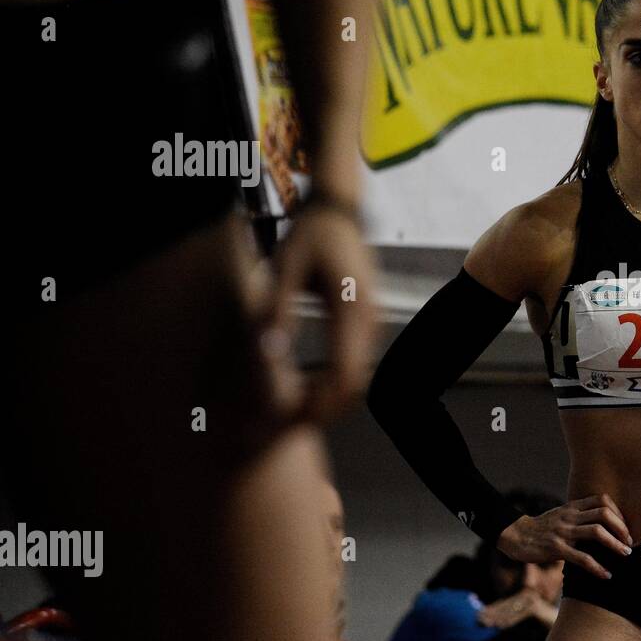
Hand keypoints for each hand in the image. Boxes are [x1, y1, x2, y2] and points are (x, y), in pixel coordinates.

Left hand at [259, 201, 378, 425]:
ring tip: (288, 415)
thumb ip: (278, 311)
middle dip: (322, 411)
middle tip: (283, 427)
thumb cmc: (309, 236)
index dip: (321, 405)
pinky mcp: (366, 324)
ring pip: (356, 379)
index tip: (290, 419)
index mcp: (351, 310)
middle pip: (355, 386)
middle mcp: (369, 322)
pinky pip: (353, 364)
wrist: (339, 212)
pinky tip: (303, 389)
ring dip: (327, 400)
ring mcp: (371, 324)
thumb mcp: (284, 269)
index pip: (346, 375)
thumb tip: (269, 352)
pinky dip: (331, 384)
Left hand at [477, 587, 555, 629]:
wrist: (566, 629)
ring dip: (497, 617)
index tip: (478, 615)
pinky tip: (499, 626)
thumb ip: (513, 620)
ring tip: (485, 623)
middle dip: (491, 613)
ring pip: (510, 610)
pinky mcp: (535, 607)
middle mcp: (527, 596)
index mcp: (523, 599)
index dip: (491, 610)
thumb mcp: (526, 624)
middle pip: (505, 605)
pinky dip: (509, 620)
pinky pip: (519, 615)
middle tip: (477, 619)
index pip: (504, 604)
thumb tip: (496, 624)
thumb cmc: (544, 628)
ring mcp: (532, 600)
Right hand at [496, 493, 634, 578]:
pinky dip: (597, 567)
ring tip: (625, 555)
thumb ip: (579, 516)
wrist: (514, 535)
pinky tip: (606, 575)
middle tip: (629, 543)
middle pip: (604, 514)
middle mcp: (570, 516)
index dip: (618, 513)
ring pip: (596, 533)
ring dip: (615, 545)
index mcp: (572, 507)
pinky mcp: (556, 549)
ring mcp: (563, 532)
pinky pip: (582, 557)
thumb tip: (604, 527)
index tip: (625, 528)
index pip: (602, 500)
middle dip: (622, 528)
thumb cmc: (542, 528)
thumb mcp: (561, 515)